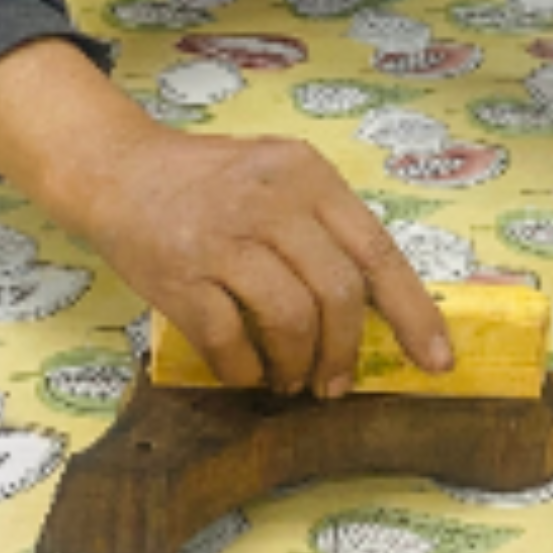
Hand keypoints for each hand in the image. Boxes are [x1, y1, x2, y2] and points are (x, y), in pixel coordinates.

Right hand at [73, 124, 451, 395]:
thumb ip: (323, 226)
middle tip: (336, 383)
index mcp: (308, 176)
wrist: (116, 169)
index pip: (378, 252)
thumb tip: (376, 307)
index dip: (413, 313)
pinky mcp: (179, 274)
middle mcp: (272, 201)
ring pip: (290, 320)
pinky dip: (244, 370)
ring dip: (298, 365)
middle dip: (346, 352)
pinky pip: (228, 340)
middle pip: (339, 293)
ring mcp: (223, 238)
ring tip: (291, 380)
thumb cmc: (209, 181)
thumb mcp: (278, 175)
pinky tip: (245, 373)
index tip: (435, 360)